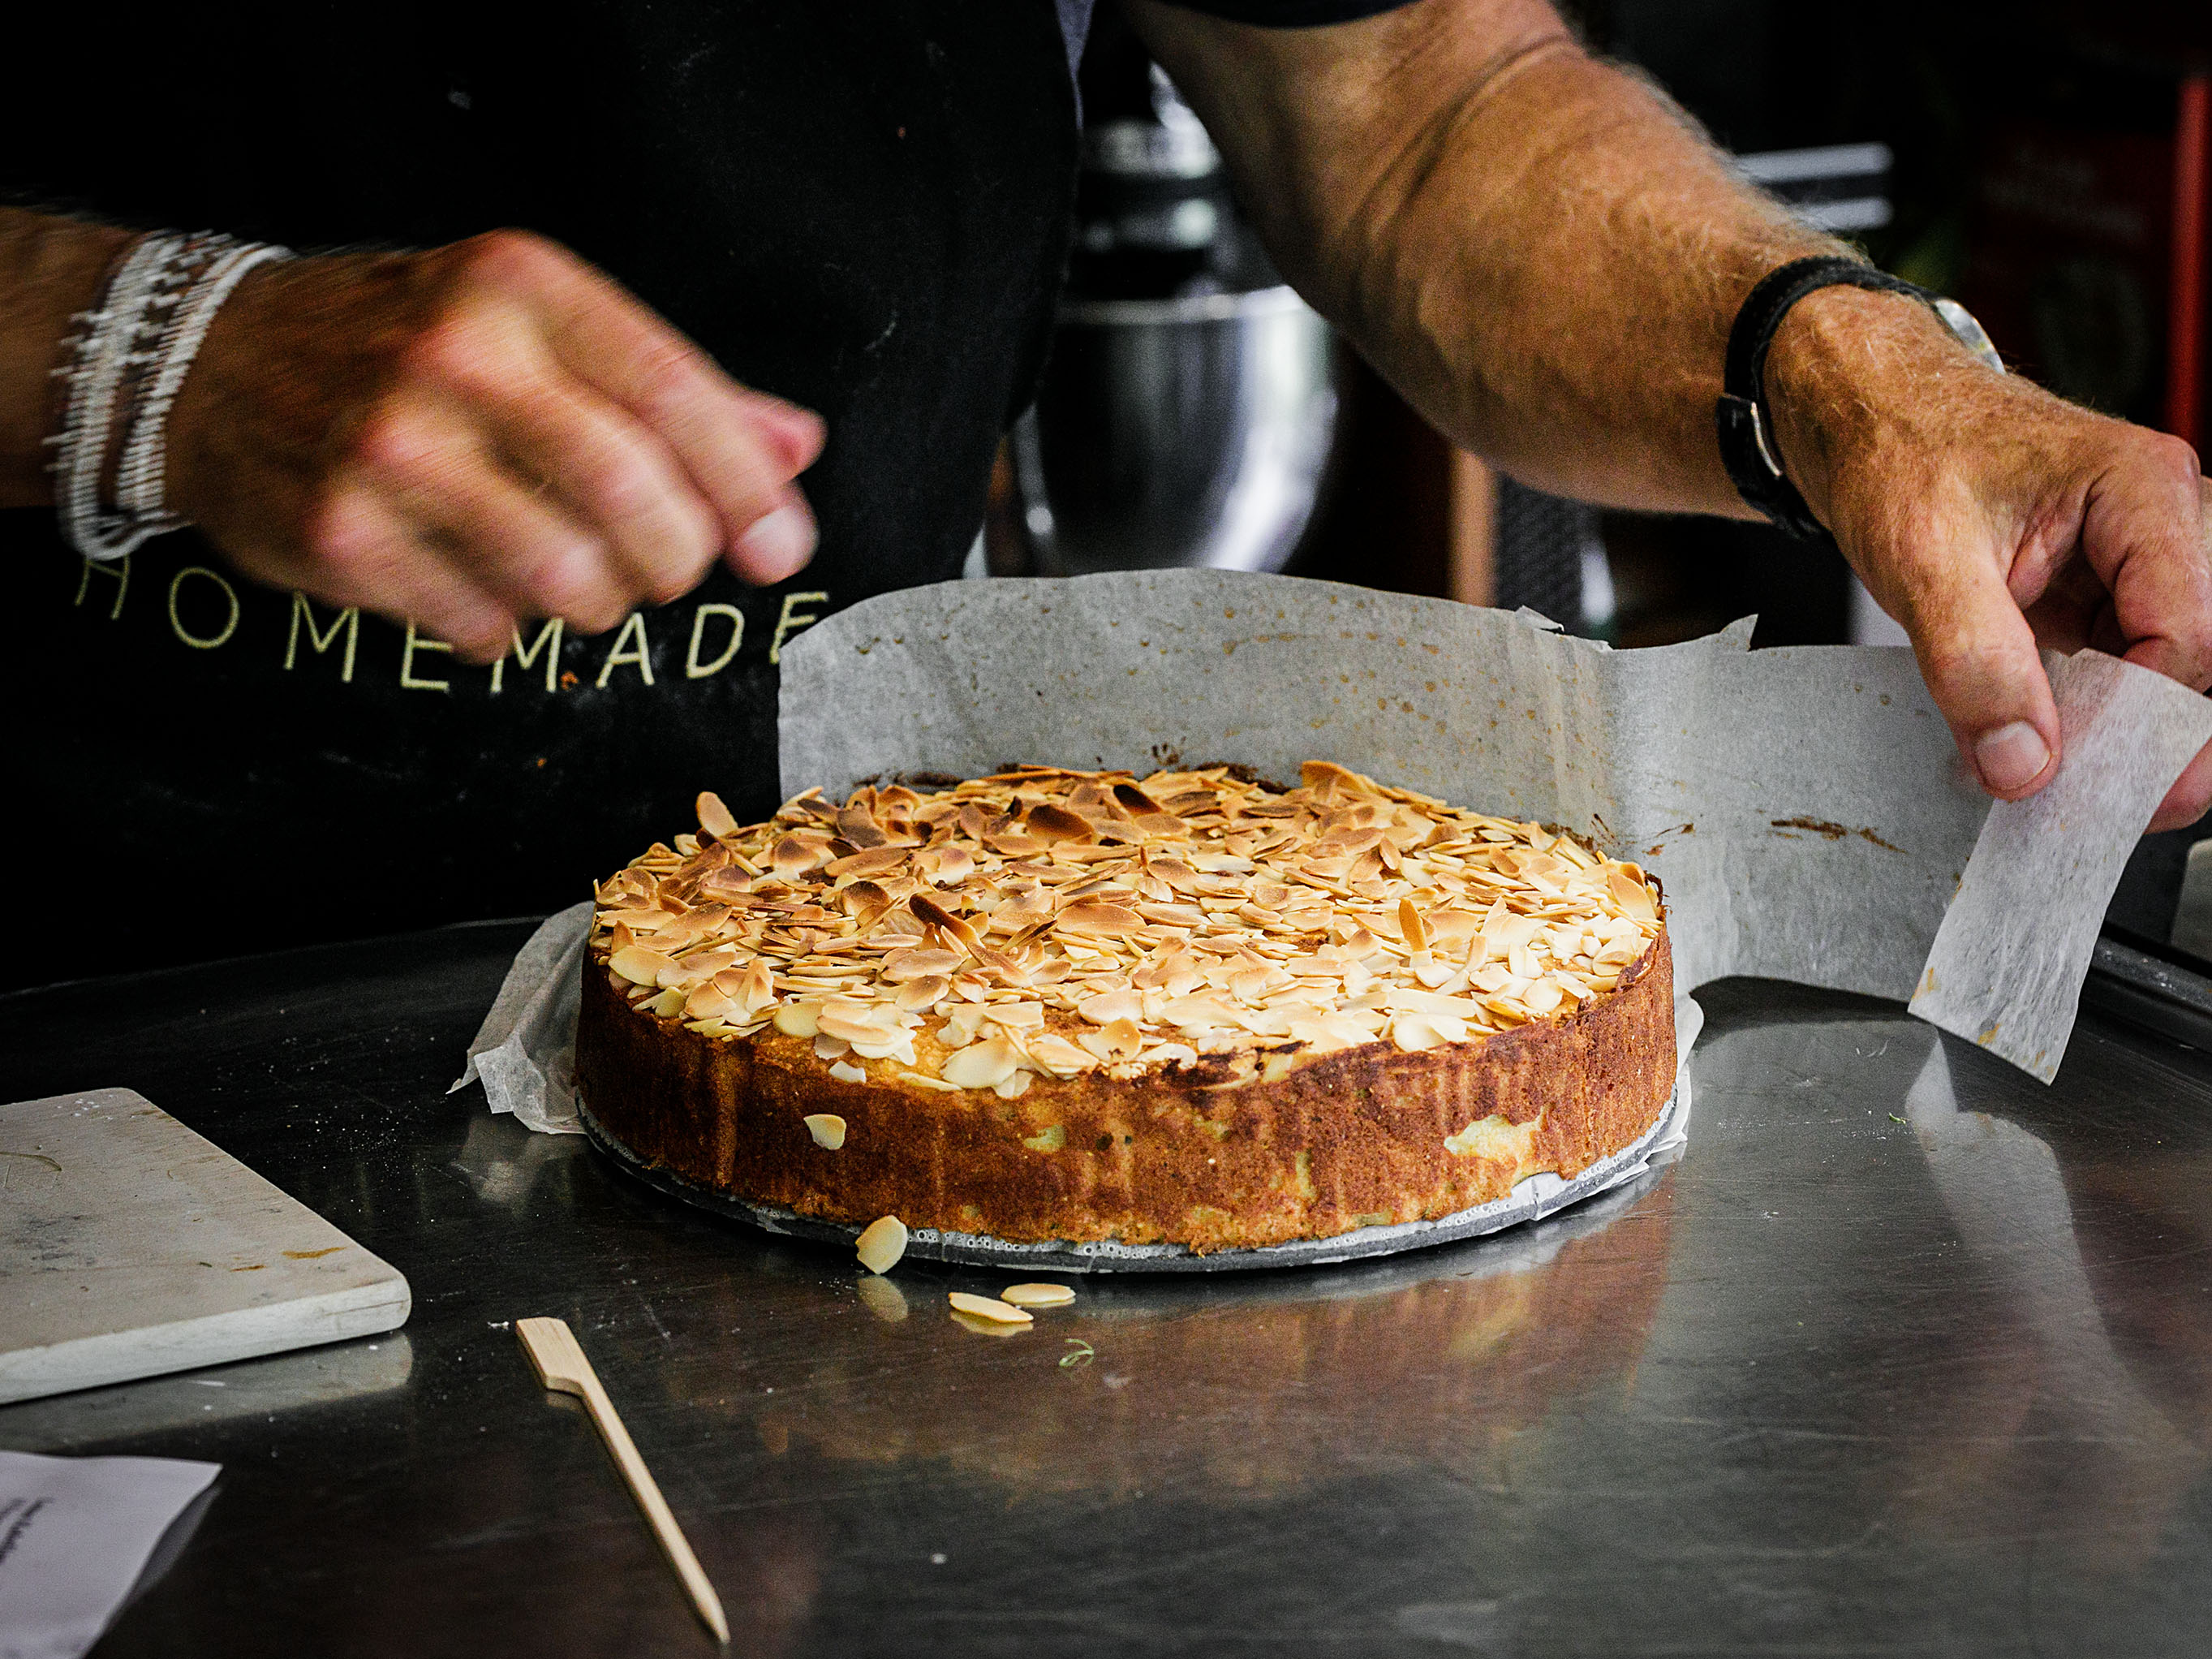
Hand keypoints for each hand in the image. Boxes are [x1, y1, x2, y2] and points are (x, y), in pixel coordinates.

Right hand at [165, 229, 824, 660]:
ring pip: (567, 578)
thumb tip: (794, 445)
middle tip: (670, 567)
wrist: (212, 362)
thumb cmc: (410, 342)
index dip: (745, 486)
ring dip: (600, 602)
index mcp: (522, 288)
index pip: (671, 391)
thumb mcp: (537, 323)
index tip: (782, 547)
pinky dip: (511, 628)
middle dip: (676, 558)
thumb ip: (672, 386)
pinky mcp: (344, 535)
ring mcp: (390, 450)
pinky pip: (486, 626)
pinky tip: (487, 585)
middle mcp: (455, 356)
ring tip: (579, 577)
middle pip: (629, 497)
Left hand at [1767, 285, 2211, 830]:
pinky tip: (2034, 748)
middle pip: (2190, 662)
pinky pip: (2112, 671)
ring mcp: (2135, 561)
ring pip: (2156, 676)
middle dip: (2144, 743)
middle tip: (2093, 812)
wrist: (1864, 417)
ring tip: (2055, 787)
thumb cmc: (1898, 453)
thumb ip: (1974, 665)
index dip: (2144, 725)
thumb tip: (2023, 764)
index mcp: (2143, 491)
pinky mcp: (2099, 593)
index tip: (2087, 786)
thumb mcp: (1921, 561)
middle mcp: (2159, 522)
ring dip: (2110, 737)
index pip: (2186, 637)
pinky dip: (2078, 719)